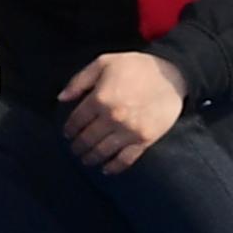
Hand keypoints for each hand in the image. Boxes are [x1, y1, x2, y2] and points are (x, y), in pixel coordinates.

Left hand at [59, 51, 189, 173]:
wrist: (171, 75)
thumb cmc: (135, 66)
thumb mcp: (103, 63)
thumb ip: (79, 81)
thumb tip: (61, 99)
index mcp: (100, 98)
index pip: (77, 121)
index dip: (69, 129)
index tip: (67, 134)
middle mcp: (112, 117)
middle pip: (87, 139)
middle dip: (78, 146)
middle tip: (74, 149)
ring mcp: (129, 131)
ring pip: (102, 151)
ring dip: (91, 158)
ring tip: (86, 159)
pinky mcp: (145, 139)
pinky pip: (125, 159)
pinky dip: (113, 167)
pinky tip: (106, 169)